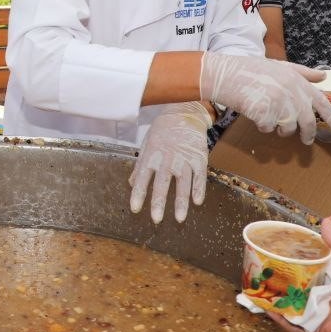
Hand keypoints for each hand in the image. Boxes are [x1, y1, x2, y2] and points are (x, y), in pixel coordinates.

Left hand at [128, 102, 209, 222]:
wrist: (183, 111)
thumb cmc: (162, 130)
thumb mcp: (147, 144)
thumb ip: (140, 165)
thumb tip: (131, 184)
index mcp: (152, 156)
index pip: (142, 178)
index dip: (138, 193)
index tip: (135, 209)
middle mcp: (167, 158)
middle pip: (162, 183)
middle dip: (159, 202)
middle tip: (156, 219)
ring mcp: (184, 158)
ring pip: (182, 182)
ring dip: (181, 201)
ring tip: (179, 218)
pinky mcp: (199, 157)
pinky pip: (200, 176)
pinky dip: (199, 189)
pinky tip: (197, 202)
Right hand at [199, 52, 330, 143]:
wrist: (225, 74)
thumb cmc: (251, 69)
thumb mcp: (280, 66)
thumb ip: (303, 72)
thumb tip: (324, 77)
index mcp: (298, 81)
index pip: (323, 103)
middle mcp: (291, 92)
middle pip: (308, 122)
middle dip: (308, 134)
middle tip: (306, 140)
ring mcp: (278, 103)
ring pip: (288, 128)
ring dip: (281, 129)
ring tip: (271, 120)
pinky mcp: (264, 113)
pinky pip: (268, 128)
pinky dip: (263, 126)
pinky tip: (255, 114)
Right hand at [267, 216, 330, 331]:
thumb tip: (324, 223)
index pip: (317, 266)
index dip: (303, 258)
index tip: (287, 247)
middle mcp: (328, 295)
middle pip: (302, 283)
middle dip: (287, 277)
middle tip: (268, 265)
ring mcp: (319, 312)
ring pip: (294, 302)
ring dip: (279, 296)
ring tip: (261, 285)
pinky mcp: (313, 327)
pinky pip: (293, 322)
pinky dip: (280, 317)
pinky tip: (266, 309)